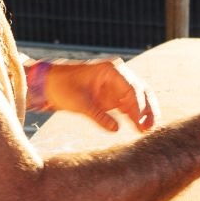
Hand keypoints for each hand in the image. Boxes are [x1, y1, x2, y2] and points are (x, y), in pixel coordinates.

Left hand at [44, 58, 158, 132]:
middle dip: (147, 109)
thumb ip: (98, 116)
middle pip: (141, 91)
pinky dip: (134, 115)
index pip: (132, 88)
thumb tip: (116, 129)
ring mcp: (115, 86)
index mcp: (111, 70)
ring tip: (146, 130)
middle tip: (149, 127)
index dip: (138, 106)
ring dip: (143, 113)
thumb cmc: (62, 87)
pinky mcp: (112, 96)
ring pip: (138, 98)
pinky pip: (128, 105)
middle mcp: (117, 76)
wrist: (49, 84)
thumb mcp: (79, 103)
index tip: (139, 122)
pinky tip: (138, 127)